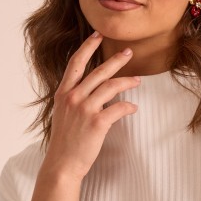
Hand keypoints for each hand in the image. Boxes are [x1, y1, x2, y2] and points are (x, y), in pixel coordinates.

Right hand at [42, 32, 140, 181]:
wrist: (62, 164)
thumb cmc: (64, 142)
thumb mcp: (62, 115)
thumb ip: (73, 99)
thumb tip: (90, 91)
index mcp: (63, 94)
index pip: (76, 64)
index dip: (87, 47)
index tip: (98, 35)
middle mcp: (73, 97)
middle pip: (98, 71)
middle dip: (116, 60)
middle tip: (129, 52)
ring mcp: (85, 109)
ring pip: (111, 86)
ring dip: (128, 82)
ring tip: (138, 80)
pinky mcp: (97, 123)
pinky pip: (119, 108)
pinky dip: (128, 107)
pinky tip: (133, 109)